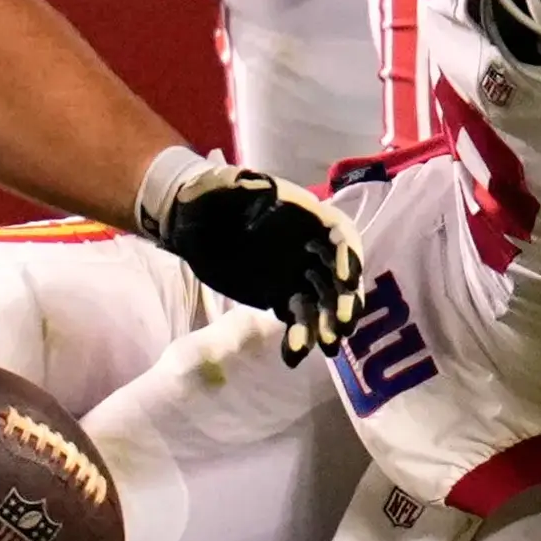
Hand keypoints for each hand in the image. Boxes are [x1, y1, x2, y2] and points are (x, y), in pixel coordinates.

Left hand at [134, 150, 362, 361]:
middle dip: (344, 299)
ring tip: (327, 347)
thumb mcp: (226, 185)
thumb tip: (261, 187)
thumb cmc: (212, 196)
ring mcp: (298, 273)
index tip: (347, 279)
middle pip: (338, 274)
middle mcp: (309, 246)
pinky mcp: (282, 296)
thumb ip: (245, 186)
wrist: (190, 221)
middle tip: (342, 325)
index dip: (349, 255)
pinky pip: (298, 318)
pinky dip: (300, 336)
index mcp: (305, 215)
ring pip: (322, 301)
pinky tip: (293, 355)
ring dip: (327, 324)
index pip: (339, 233)